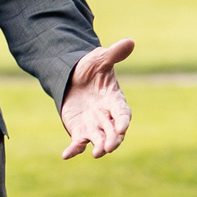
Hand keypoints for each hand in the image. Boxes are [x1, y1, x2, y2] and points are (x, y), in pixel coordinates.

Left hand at [58, 38, 133, 159]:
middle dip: (114, 139)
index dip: (123, 120)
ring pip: (99, 139)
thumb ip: (114, 54)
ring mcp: (94, 125)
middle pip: (113, 131)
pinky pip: (78, 143)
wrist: (73, 78)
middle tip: (111, 147)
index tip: (123, 127)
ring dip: (99, 147)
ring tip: (97, 154)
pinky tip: (66, 155)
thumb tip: (130, 41)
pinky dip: (74, 150)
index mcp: (114, 100)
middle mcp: (107, 116)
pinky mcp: (79, 131)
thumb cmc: (90, 68)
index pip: (122, 112)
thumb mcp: (100, 59)